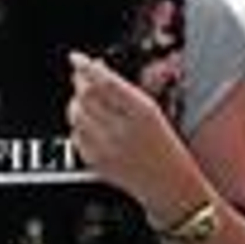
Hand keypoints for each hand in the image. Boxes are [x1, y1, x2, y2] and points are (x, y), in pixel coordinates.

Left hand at [67, 52, 181, 203]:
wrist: (169, 186)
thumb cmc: (165, 147)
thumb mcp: (153, 111)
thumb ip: (124, 91)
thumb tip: (96, 71)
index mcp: (142, 112)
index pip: (106, 83)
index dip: (87, 67)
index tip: (77, 58)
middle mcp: (122, 129)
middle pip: (86, 95)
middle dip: (81, 82)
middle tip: (83, 77)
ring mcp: (105, 147)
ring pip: (76, 114)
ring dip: (77, 103)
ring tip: (89, 102)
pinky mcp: (94, 162)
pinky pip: (75, 135)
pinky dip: (79, 125)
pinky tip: (92, 125)